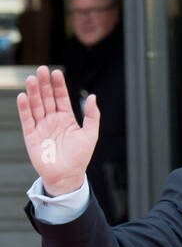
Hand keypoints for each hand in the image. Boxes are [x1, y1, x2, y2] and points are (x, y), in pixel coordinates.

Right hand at [15, 66, 97, 195]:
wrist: (67, 176)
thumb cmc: (80, 157)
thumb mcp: (90, 135)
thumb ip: (92, 116)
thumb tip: (93, 96)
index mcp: (66, 118)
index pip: (61, 97)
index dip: (58, 85)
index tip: (56, 72)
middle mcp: (52, 119)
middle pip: (46, 97)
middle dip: (44, 84)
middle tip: (42, 70)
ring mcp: (41, 126)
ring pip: (36, 105)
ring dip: (33, 92)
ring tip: (32, 79)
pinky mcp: (31, 135)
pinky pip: (27, 119)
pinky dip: (25, 108)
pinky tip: (24, 96)